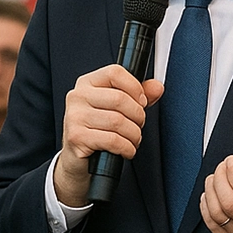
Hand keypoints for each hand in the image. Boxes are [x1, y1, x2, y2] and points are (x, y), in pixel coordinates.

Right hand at [53, 64, 162, 206]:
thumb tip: (157, 86)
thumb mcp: (118, 109)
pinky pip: (113, 140)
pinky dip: (126, 148)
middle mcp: (77, 96)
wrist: (78, 160)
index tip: (141, 102)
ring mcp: (74, 116)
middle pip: (120, 99)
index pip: (115, 72)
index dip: (135, 87)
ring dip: (134, 135)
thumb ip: (139, 95)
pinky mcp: (76, 137)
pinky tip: (126, 150)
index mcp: (87, 83)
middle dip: (138, 117)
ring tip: (132, 140)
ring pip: (118, 121)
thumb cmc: (98, 131)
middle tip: (138, 126)